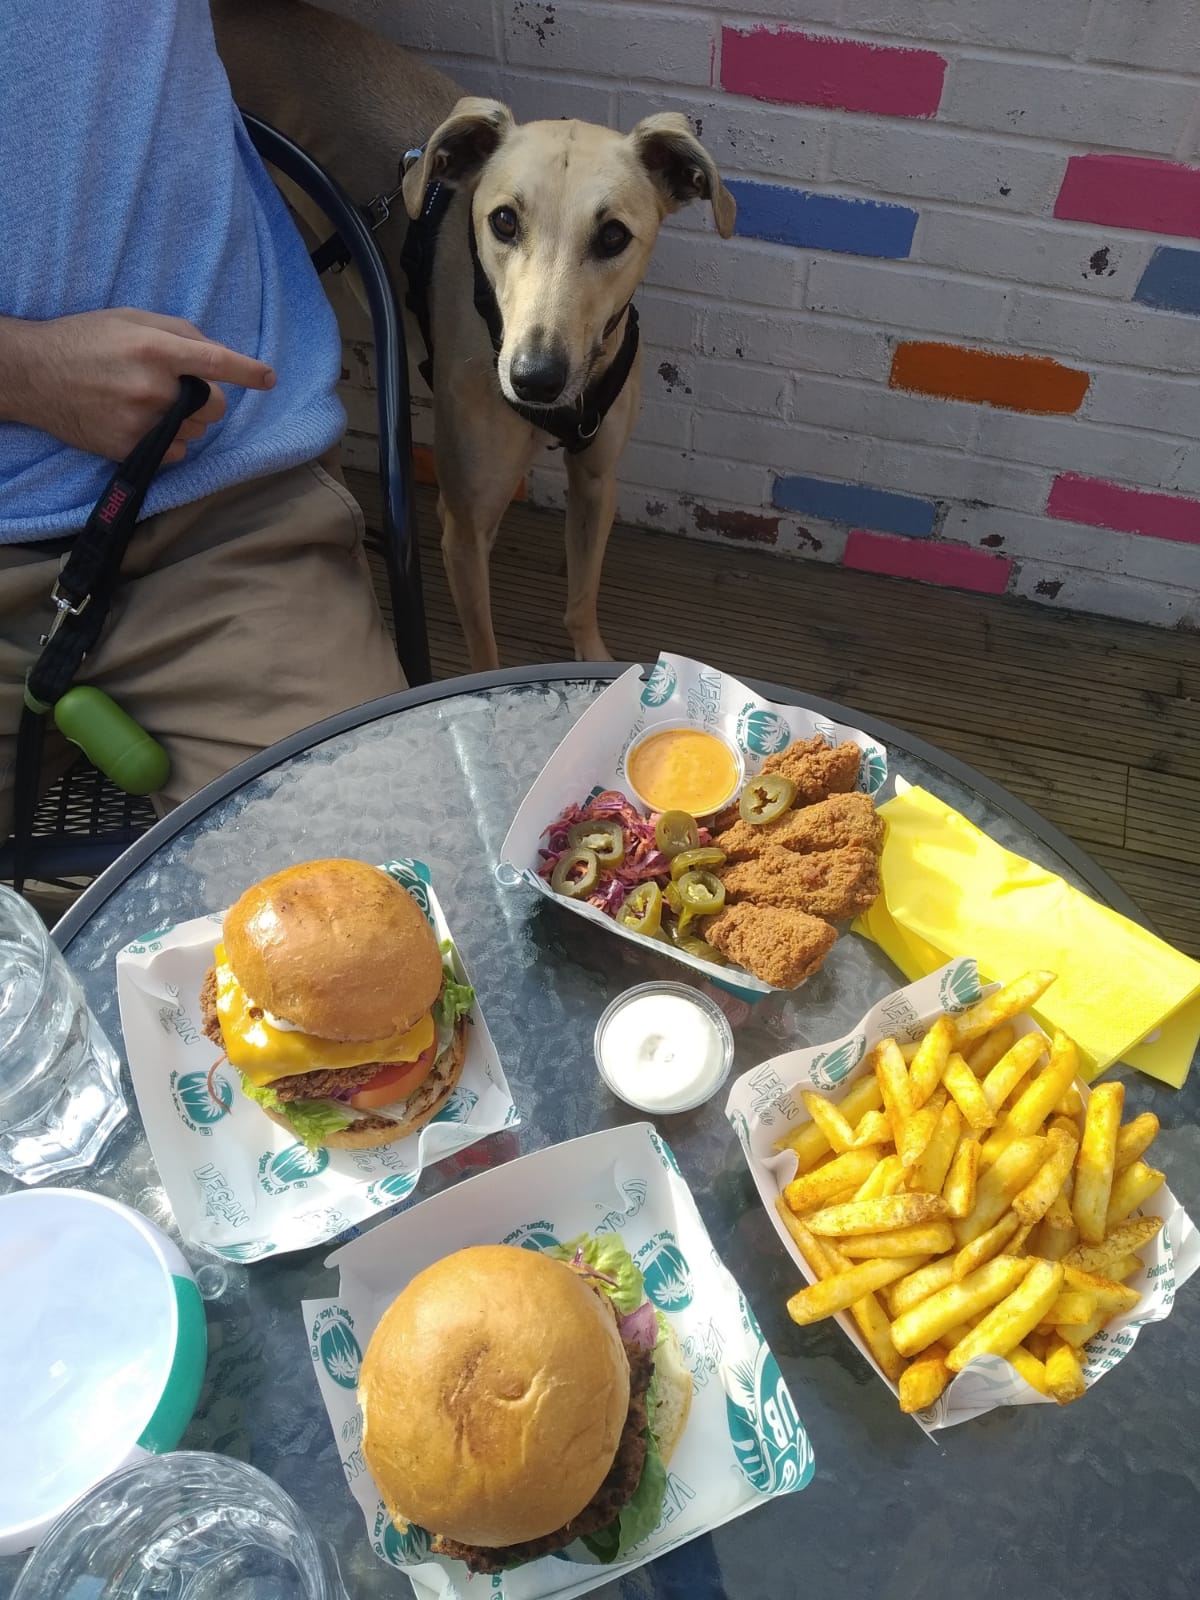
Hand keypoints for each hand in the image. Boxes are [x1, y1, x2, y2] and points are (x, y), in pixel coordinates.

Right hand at [0, 308, 275, 462]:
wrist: (35, 375)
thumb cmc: (86, 340)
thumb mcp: (131, 319)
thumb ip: (179, 333)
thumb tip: (219, 354)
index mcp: (153, 349)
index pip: (214, 362)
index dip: (248, 372)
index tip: (269, 379)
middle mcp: (151, 387)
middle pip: (215, 405)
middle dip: (209, 397)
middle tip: (181, 387)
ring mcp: (141, 422)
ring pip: (198, 430)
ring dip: (188, 419)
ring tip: (151, 402)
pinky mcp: (130, 448)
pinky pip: (178, 451)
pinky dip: (172, 440)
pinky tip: (145, 423)